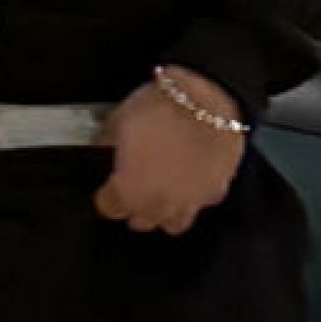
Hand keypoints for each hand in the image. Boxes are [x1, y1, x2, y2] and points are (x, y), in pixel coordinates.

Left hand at [97, 74, 245, 234]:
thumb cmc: (160, 108)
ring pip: (172, 223)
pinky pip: (200, 204)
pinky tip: (191, 178)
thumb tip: (105, 149)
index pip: (108, 208)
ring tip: (163, 191)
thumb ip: (107, 144)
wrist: (207, 97)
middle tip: (135, 184)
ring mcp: (189, 203)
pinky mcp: (215, 192)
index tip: (107, 186)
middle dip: (134, 205)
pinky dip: (194, 196)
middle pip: (140, 221)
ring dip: (164, 210)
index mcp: (128, 192)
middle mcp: (158, 205)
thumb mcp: (118, 120)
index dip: (106, 195)